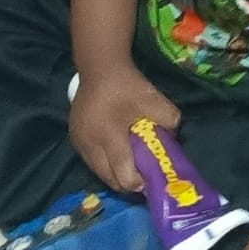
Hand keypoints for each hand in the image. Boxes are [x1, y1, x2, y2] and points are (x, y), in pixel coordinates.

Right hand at [68, 63, 180, 193]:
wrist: (99, 67)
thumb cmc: (126, 84)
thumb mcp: (152, 97)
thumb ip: (168, 118)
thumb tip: (173, 138)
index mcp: (109, 134)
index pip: (121, 170)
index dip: (136, 181)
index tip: (149, 181)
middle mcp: (90, 143)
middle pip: (108, 177)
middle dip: (124, 182)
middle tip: (141, 179)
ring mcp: (79, 142)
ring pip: (97, 171)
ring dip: (113, 174)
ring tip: (129, 169)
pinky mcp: (74, 138)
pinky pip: (90, 160)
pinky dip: (104, 163)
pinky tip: (115, 156)